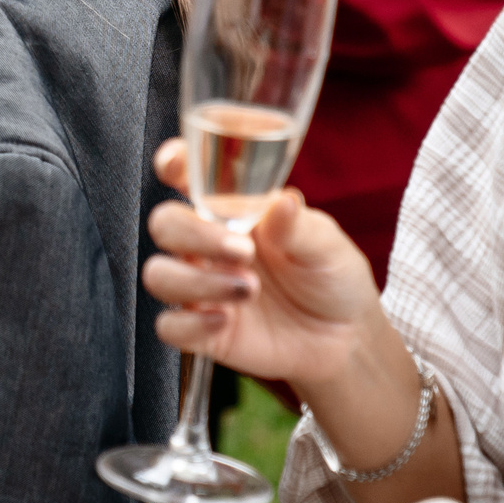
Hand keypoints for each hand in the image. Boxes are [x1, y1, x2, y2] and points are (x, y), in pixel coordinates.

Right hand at [140, 140, 381, 383]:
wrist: (345, 338)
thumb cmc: (331, 277)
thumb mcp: (326, 246)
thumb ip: (298, 226)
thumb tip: (282, 202)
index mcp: (233, 211)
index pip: (189, 177)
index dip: (174, 164)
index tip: (175, 164)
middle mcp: (208, 245)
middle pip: (164, 224)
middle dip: (193, 234)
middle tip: (243, 250)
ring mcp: (202, 288)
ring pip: (158, 274)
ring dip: (197, 282)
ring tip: (249, 289)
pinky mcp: (202, 331)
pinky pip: (170, 326)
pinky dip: (191, 324)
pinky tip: (225, 320)